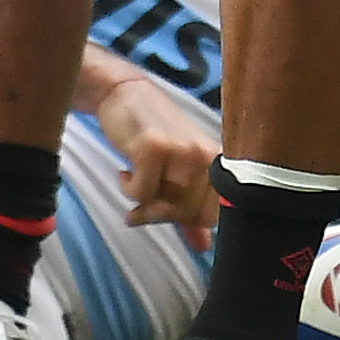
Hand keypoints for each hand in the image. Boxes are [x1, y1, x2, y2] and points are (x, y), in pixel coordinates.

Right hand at [97, 79, 219, 228]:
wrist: (124, 92)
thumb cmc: (153, 131)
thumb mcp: (176, 168)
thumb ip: (191, 209)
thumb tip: (203, 246)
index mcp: (215, 160)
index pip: (213, 214)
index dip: (188, 221)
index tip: (167, 212)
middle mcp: (204, 156)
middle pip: (188, 213)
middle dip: (160, 214)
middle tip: (142, 204)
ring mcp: (180, 152)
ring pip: (167, 206)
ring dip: (143, 205)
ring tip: (133, 185)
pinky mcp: (153, 148)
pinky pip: (141, 193)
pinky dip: (128, 189)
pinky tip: (125, 172)